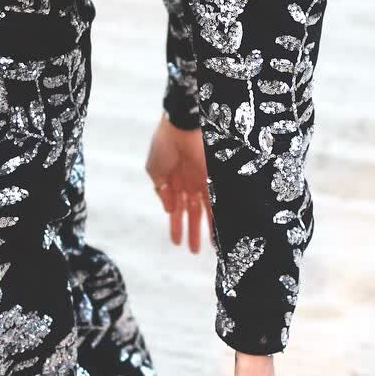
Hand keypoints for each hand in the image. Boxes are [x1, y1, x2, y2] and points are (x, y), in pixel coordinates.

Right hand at [145, 112, 210, 255]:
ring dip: (205, 230)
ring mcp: (204, 181)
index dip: (177, 225)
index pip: (178, 208)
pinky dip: (218, 218)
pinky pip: (217, 202)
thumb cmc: (165, 143)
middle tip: (192, 251)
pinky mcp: (214, 179)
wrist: (181, 124)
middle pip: (193, 213)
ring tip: (206, 248)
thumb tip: (169, 210)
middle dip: (192, 231)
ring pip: (206, 211)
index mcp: (176, 181)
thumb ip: (161, 191)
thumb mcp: (155, 169)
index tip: (177, 241)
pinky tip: (219, 232)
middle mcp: (191, 183)